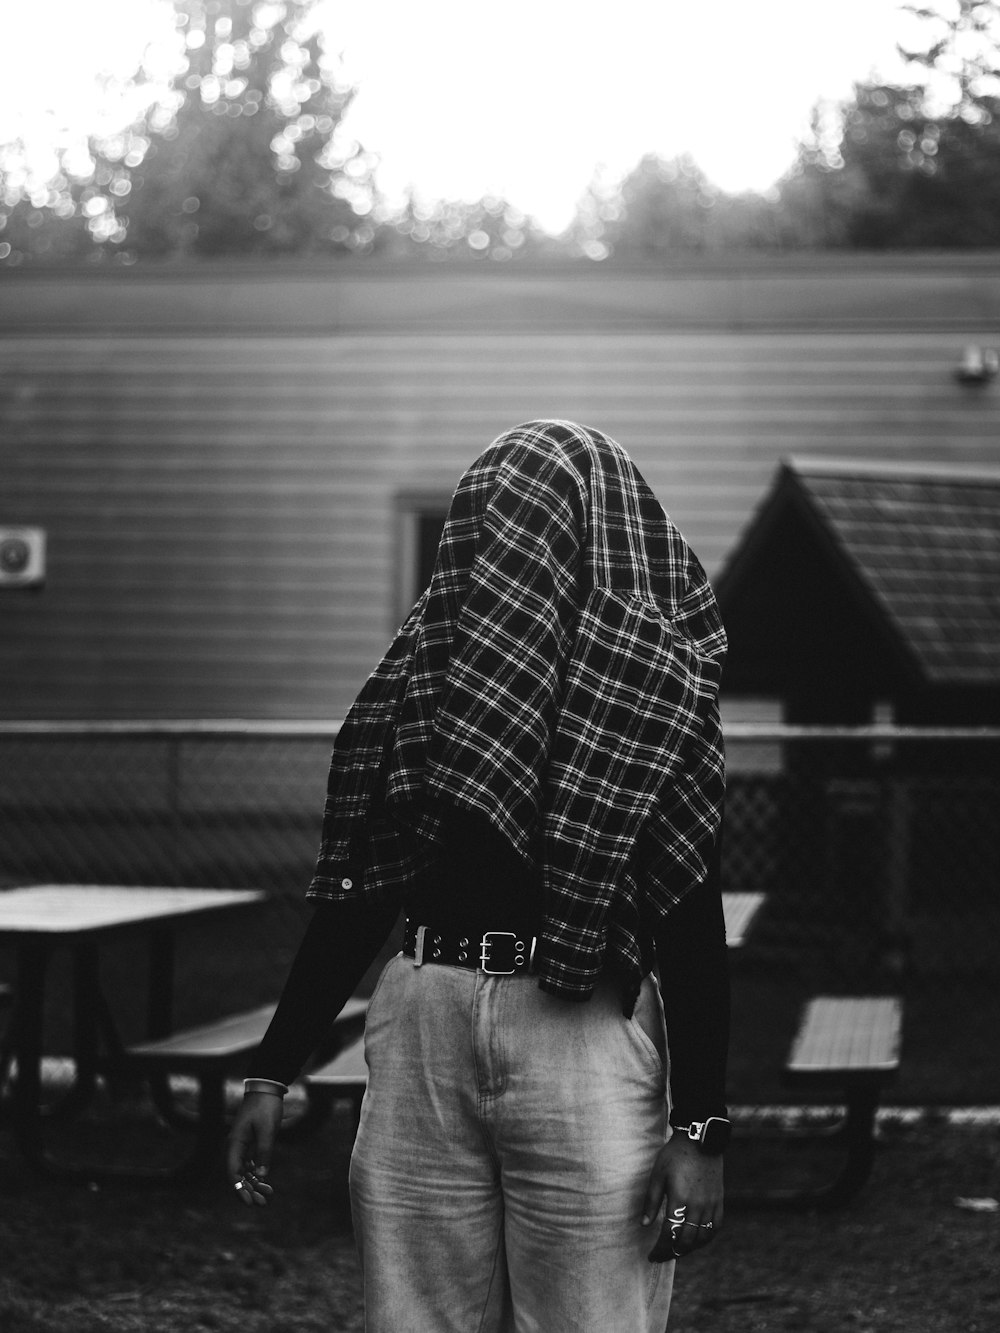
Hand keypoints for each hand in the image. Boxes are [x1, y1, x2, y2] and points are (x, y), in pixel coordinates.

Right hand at [226, 1092, 281, 1205]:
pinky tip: (266, 1183)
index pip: (233, 1173)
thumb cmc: (265, 1107)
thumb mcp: (267, 1129)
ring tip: (267, 1196)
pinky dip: (257, 1173)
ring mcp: (243, 1144)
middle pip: (238, 1175)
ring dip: (254, 1184)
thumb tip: (262, 1175)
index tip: (249, 1202)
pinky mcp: (251, 1141)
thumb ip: (264, 1151)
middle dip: (249, 1191)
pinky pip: (251, 1162)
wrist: (267, 1087)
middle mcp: (236, 1146)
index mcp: (235, 1144)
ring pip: (245, 1170)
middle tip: (262, 1204)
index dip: (240, 1190)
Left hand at [641, 1133, 723, 1262]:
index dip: (660, 1249)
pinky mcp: (719, 1202)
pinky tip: (696, 1241)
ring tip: (676, 1251)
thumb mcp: (658, 1175)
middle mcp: (697, 1207)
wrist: (700, 1140)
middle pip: (686, 1241)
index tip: (652, 1255)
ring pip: (702, 1238)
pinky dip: (705, 1239)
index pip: (670, 1235)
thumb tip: (644, 1224)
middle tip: (662, 1256)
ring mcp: (710, 1205)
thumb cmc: (675, 1156)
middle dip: (672, 1253)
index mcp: (680, 1200)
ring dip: (689, 1249)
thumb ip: (652, 1201)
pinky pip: (715, 1228)